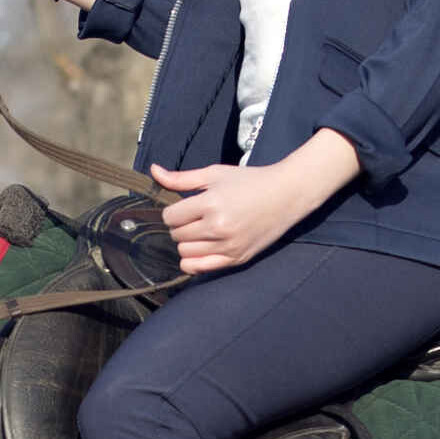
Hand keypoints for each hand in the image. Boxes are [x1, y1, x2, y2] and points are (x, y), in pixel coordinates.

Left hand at [151, 132, 359, 274]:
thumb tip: (153, 171)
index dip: (174, 211)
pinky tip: (199, 249)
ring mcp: (228, 246)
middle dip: (180, 226)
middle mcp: (218, 228)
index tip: (185, 206)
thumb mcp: (214, 174)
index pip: (171, 217)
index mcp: (211, 204)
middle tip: (196, 217)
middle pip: (177, 235)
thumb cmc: (250, 180)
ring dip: (187, 242)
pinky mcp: (236, 259)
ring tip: (201, 230)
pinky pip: (200, 268)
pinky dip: (192, 262)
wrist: (286, 195)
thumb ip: (181, 178)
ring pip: (185, 253)